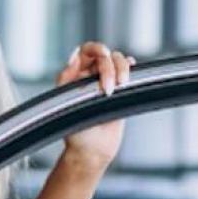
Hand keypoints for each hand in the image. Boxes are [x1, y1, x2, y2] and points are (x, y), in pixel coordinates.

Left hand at [55, 41, 133, 171]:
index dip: (95, 48)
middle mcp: (91, 76)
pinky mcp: (121, 91)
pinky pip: (129, 72)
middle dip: (109, 68)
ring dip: (122, 69)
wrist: (92, 150)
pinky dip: (132, 68)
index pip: (86, 51)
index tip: (103, 54)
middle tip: (107, 90)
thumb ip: (66, 78)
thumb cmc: (75, 131)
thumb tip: (74, 56)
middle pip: (106, 55)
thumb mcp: (64, 103)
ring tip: (120, 86)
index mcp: (75, 76)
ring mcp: (107, 82)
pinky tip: (132, 74)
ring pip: (120, 61)